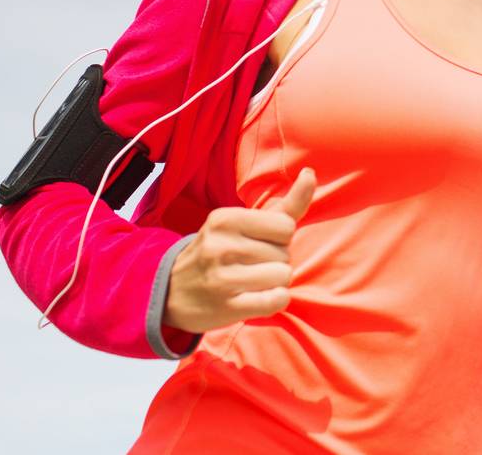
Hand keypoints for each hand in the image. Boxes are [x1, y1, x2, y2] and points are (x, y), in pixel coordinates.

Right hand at [162, 167, 315, 332]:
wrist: (170, 291)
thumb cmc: (219, 252)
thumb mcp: (244, 223)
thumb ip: (285, 204)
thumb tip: (310, 173)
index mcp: (226, 219)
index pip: (286, 226)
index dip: (280, 239)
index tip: (258, 243)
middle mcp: (222, 246)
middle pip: (285, 254)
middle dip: (275, 261)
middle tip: (248, 266)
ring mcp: (222, 279)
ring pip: (283, 277)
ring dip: (275, 283)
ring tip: (251, 282)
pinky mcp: (227, 308)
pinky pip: (276, 301)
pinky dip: (275, 301)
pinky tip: (258, 299)